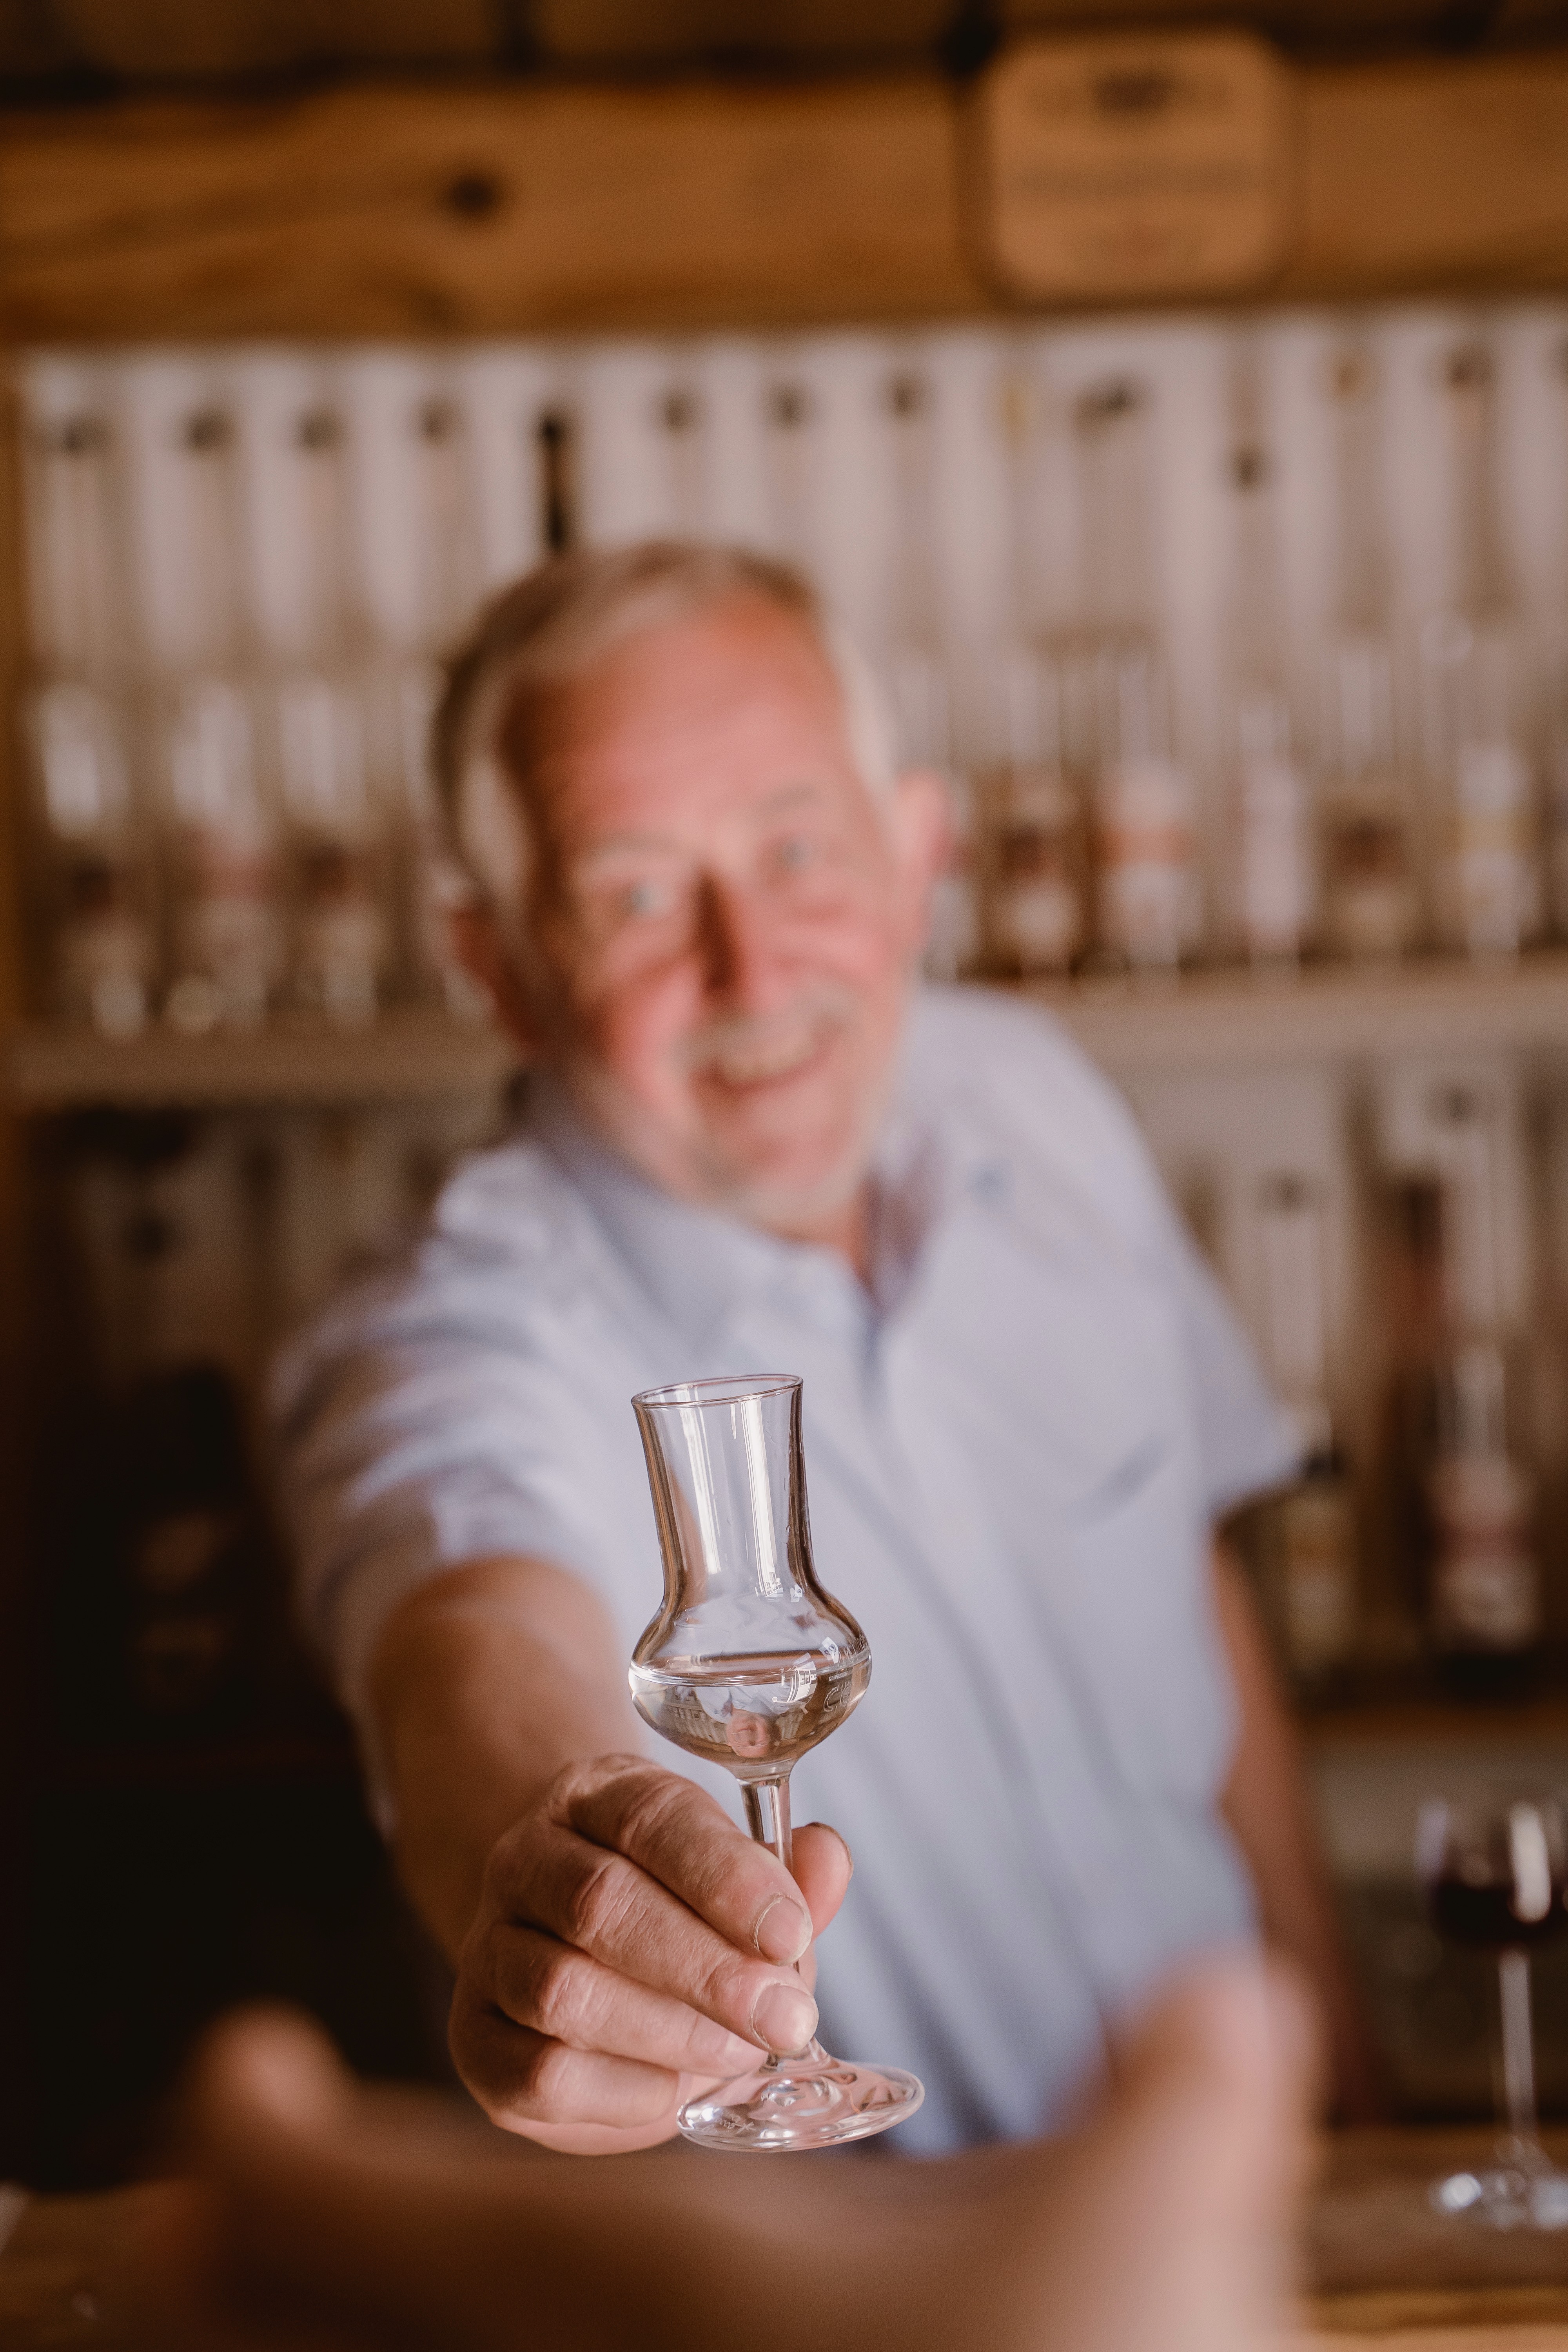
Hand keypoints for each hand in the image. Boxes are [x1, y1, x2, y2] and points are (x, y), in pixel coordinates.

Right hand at [448, 1753, 852, 2152]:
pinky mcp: (475, 2039)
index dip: (726, 1875)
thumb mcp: (737, 1881)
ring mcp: (489, 1949)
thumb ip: (789, 1877)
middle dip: (706, 1969)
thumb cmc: (679, 1914)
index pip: (653, 1816)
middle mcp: (525, 1859)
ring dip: (668, 2032)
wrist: (578, 1957)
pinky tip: (674, 2090)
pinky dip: (619, 2092)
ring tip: (739, 2053)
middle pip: (600, 1904)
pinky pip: (536, 2074)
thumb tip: (826, 1857)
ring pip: (561, 1990)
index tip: (792, 1934)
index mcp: (596, 1796)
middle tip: (784, 2018)